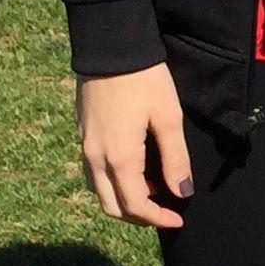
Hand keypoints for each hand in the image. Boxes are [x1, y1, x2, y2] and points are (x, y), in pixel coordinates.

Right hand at [76, 64, 192, 226]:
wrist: (110, 46)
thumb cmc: (144, 80)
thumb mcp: (168, 118)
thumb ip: (175, 159)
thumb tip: (182, 192)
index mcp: (119, 158)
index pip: (135, 206)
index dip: (158, 219)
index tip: (178, 218)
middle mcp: (95, 158)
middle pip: (112, 206)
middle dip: (138, 216)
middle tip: (164, 210)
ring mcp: (84, 146)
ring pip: (99, 191)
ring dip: (123, 200)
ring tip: (152, 189)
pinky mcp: (82, 134)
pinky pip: (93, 172)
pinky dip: (112, 182)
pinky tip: (133, 169)